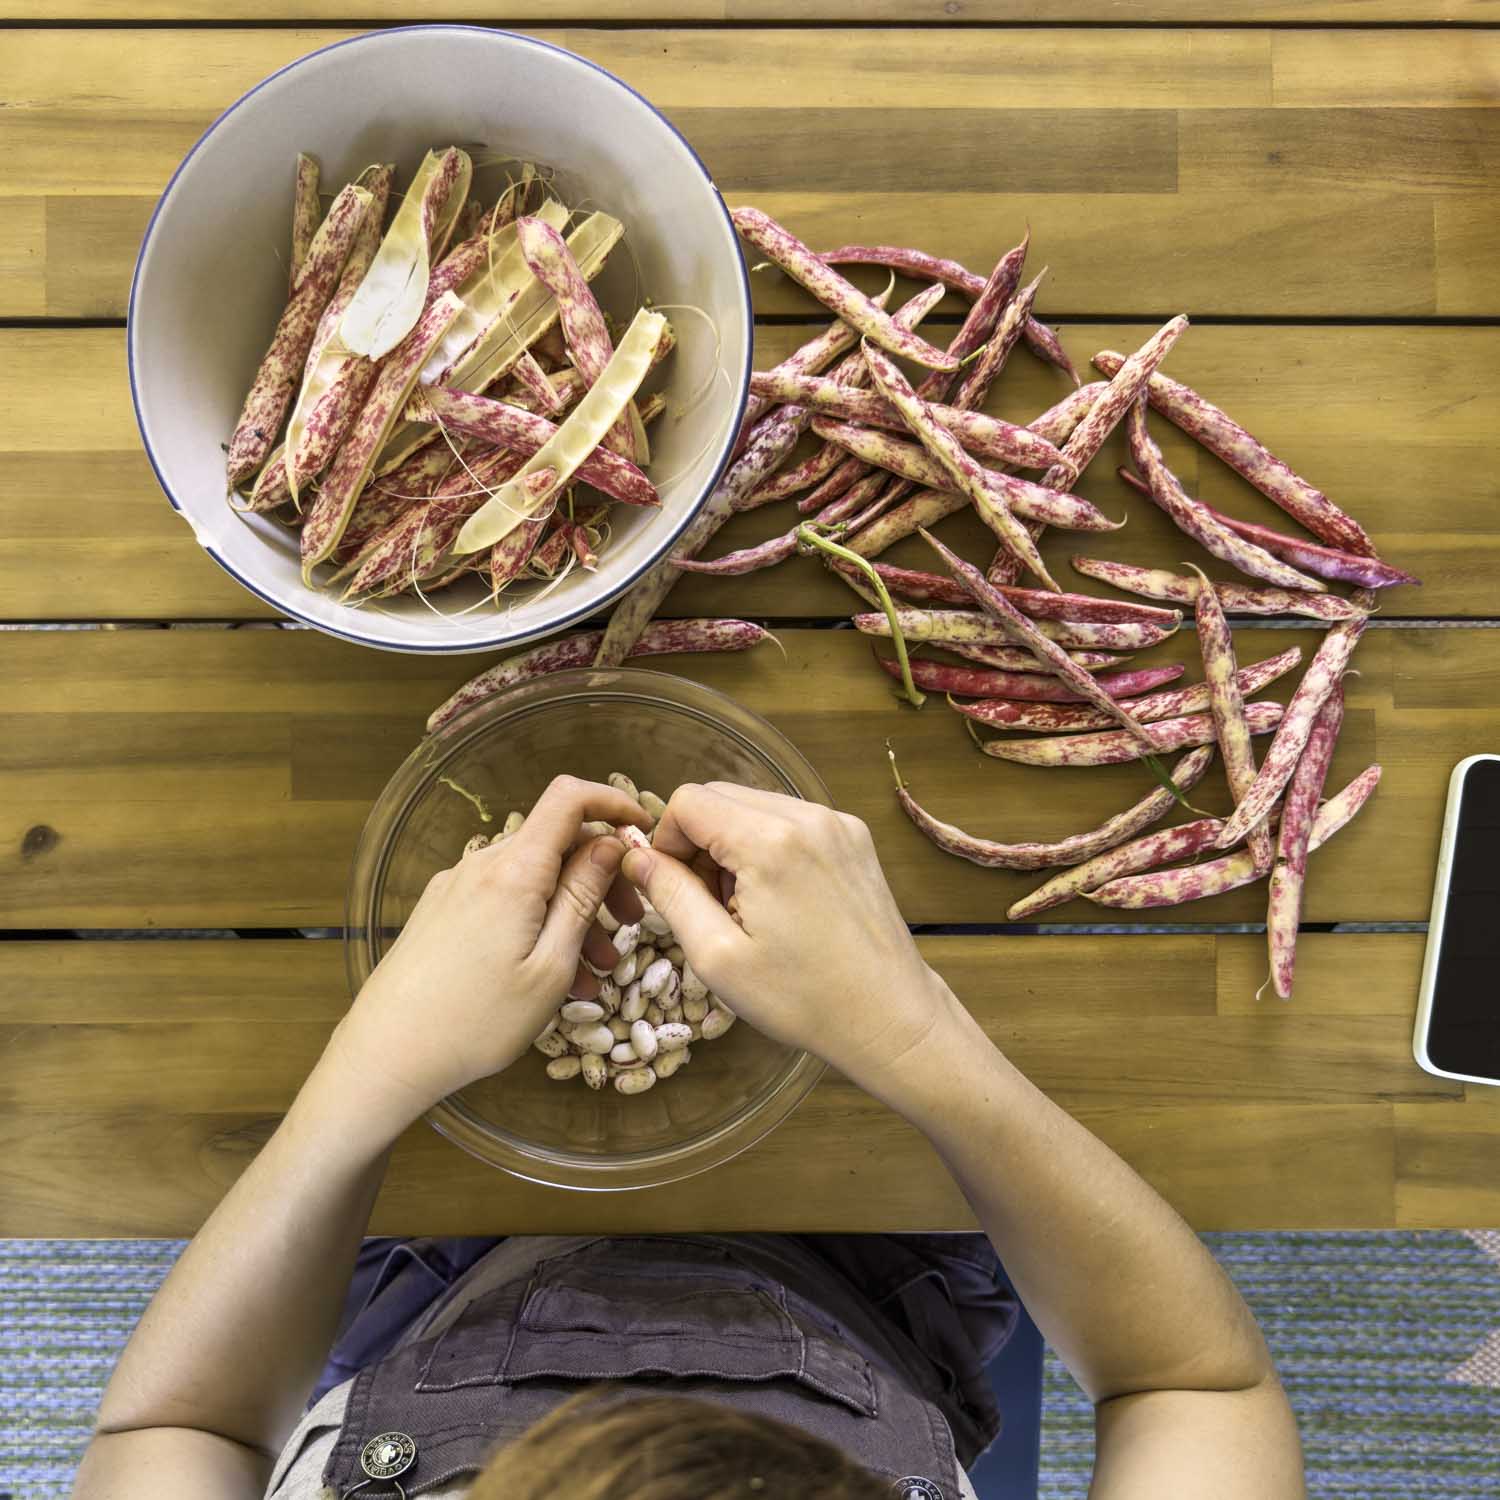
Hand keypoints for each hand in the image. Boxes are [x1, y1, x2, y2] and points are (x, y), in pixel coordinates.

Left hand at [329, 775, 646, 1124]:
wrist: (387, 1055)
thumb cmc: (475, 1020)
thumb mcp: (550, 965)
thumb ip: (582, 897)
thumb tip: (611, 842)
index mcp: (513, 871)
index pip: (569, 798)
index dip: (613, 802)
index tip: (643, 832)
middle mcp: (482, 866)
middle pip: (556, 842)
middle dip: (601, 877)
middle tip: (628, 925)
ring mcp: (457, 887)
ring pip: (533, 878)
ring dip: (572, 912)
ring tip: (594, 971)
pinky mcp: (442, 911)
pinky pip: (504, 901)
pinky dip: (538, 924)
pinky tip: (551, 975)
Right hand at [622, 783, 956, 1092]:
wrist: (890, 1017)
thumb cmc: (804, 999)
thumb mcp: (717, 956)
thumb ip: (670, 894)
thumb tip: (636, 857)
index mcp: (770, 841)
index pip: (689, 801)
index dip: (665, 841)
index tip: (671, 887)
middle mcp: (808, 817)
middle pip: (721, 797)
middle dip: (698, 842)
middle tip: (706, 903)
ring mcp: (837, 823)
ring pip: (755, 806)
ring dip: (732, 845)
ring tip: (743, 907)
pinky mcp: (855, 837)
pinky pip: (790, 821)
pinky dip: (768, 848)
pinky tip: (776, 901)